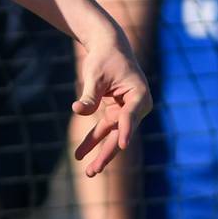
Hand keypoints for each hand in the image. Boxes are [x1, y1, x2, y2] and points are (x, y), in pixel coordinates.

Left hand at [73, 26, 152, 175]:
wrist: (108, 47)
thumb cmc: (104, 58)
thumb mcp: (94, 75)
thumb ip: (89, 95)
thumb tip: (78, 110)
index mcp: (139, 94)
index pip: (130, 115)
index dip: (125, 130)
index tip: (123, 144)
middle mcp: (137, 107)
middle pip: (122, 133)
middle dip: (107, 153)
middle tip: (94, 170)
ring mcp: (126, 112)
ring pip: (112, 136)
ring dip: (99, 152)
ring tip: (88, 171)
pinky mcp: (115, 113)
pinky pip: (104, 130)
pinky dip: (92, 140)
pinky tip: (80, 154)